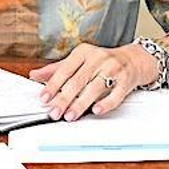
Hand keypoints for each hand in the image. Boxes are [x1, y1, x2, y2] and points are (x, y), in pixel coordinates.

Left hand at [30, 43, 156, 119]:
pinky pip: (115, 94)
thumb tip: (34, 75)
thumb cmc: (103, 61)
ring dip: (81, 103)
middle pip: (78, 80)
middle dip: (64, 98)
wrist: (134, 59)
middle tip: (54, 112)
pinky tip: (97, 110)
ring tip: (70, 115)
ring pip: (94, 88)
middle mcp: (98, 58)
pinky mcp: (126, 80)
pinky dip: (106, 103)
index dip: (53, 85)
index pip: (65, 69)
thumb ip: (57, 69)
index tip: (44, 98)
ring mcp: (113, 69)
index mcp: (83, 52)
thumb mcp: (79, 60)